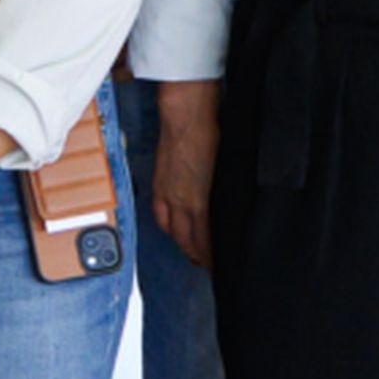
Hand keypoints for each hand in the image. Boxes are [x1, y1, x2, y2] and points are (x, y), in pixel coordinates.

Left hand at [147, 80, 220, 268]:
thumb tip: (198, 172)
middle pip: (175, 233)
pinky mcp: (198, 200)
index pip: (165, 218)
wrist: (185, 114)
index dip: (176, 233)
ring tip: (211, 264)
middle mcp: (167, 196)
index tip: (185, 242)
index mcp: (162, 183)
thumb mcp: (178, 151)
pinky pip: (203, 233)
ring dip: (198, 253)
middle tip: (200, 260)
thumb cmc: (186, 122)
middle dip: (187, 248)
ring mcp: (181, 200)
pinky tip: (216, 258)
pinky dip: (208, 249)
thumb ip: (185, 167)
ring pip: (188, 238)